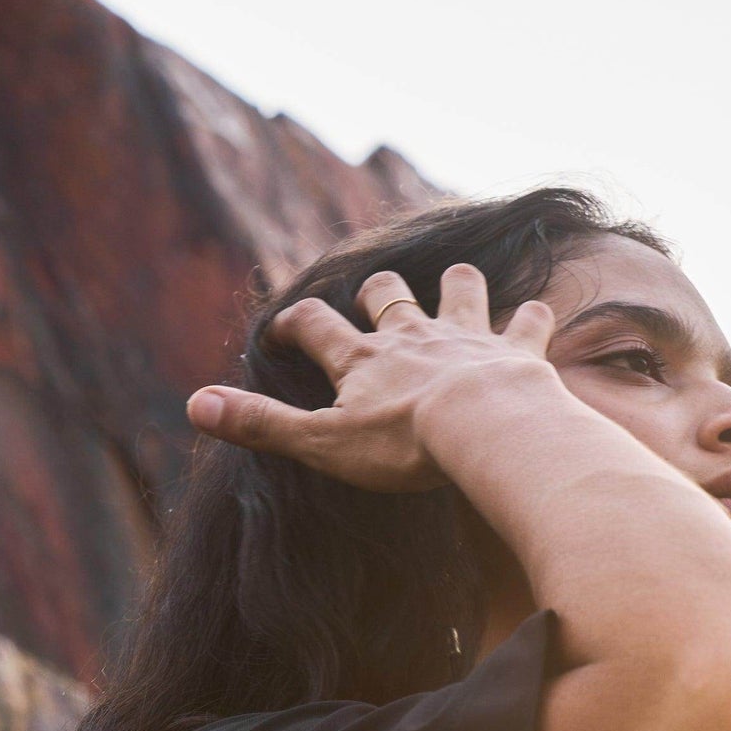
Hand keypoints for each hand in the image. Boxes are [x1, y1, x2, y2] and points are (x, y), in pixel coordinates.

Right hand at [186, 264, 560, 490]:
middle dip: (378, 293)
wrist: (484, 424)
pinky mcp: (515, 352)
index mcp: (363, 360)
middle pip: (387, 294)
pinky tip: (535, 318)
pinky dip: (531, 320)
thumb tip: (195, 406)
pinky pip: (529, 322)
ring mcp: (466, 338)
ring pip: (458, 289)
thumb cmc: (404, 443)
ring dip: (456, 287)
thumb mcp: (323, 442)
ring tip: (457, 289)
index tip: (282, 334)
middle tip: (376, 299)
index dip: (294, 327)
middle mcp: (412, 336)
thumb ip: (262, 426)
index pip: (315, 327)